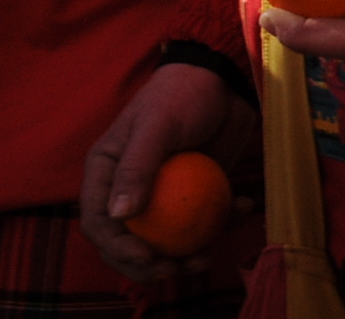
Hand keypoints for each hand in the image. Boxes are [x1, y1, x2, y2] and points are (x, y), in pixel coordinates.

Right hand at [81, 61, 253, 280]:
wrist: (224, 75)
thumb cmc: (181, 93)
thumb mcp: (156, 126)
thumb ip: (137, 168)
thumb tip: (119, 216)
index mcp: (106, 175)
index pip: (99, 223)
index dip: (117, 249)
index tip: (147, 258)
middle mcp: (130, 189)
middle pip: (130, 242)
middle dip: (151, 265)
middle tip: (180, 268)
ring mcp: (165, 192)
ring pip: (168, 238)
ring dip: (186, 254)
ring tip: (209, 256)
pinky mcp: (198, 189)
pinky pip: (205, 216)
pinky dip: (223, 220)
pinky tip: (244, 207)